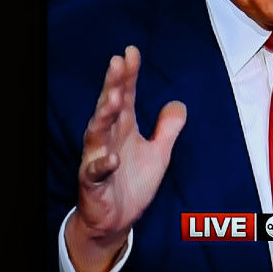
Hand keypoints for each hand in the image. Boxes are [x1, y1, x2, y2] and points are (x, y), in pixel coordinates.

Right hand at [64, 45, 186, 271]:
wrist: (117, 219)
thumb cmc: (132, 182)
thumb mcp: (159, 152)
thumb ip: (168, 128)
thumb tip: (179, 103)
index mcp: (123, 128)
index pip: (125, 96)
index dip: (128, 75)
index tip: (131, 52)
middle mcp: (108, 139)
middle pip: (109, 107)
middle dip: (112, 85)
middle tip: (117, 63)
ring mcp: (98, 159)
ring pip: (97, 133)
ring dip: (104, 115)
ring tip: (113, 98)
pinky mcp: (93, 183)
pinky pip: (95, 172)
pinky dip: (102, 164)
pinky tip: (111, 158)